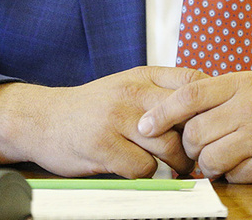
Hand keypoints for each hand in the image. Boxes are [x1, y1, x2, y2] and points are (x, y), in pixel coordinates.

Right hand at [0, 66, 207, 177]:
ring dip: (175, 164)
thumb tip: (205, 107)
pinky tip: (143, 173)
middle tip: (194, 156)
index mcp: (142, 75)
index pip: (192, 82)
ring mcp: (116, 119)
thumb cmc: (93, 107)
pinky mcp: (103, 146)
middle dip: (193, 143)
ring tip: (173, 168)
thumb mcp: (126, 85)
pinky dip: (149, 176)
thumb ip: (160, 91)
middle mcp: (132, 93)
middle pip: (185, 119)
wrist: (43, 119)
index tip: (209, 123)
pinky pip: (143, 168)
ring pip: (168, 147)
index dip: (207, 105)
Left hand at [136, 72, 251, 182]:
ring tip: (219, 156)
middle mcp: (248, 108)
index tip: (144, 124)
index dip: (162, 112)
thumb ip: (221, 92)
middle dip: (189, 143)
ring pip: (209, 158)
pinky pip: (232, 174)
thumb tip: (179, 109)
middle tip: (197, 145)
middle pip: (194, 131)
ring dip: (207, 162)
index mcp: (242, 83)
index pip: (189, 95)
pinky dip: (231, 173)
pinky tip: (243, 162)